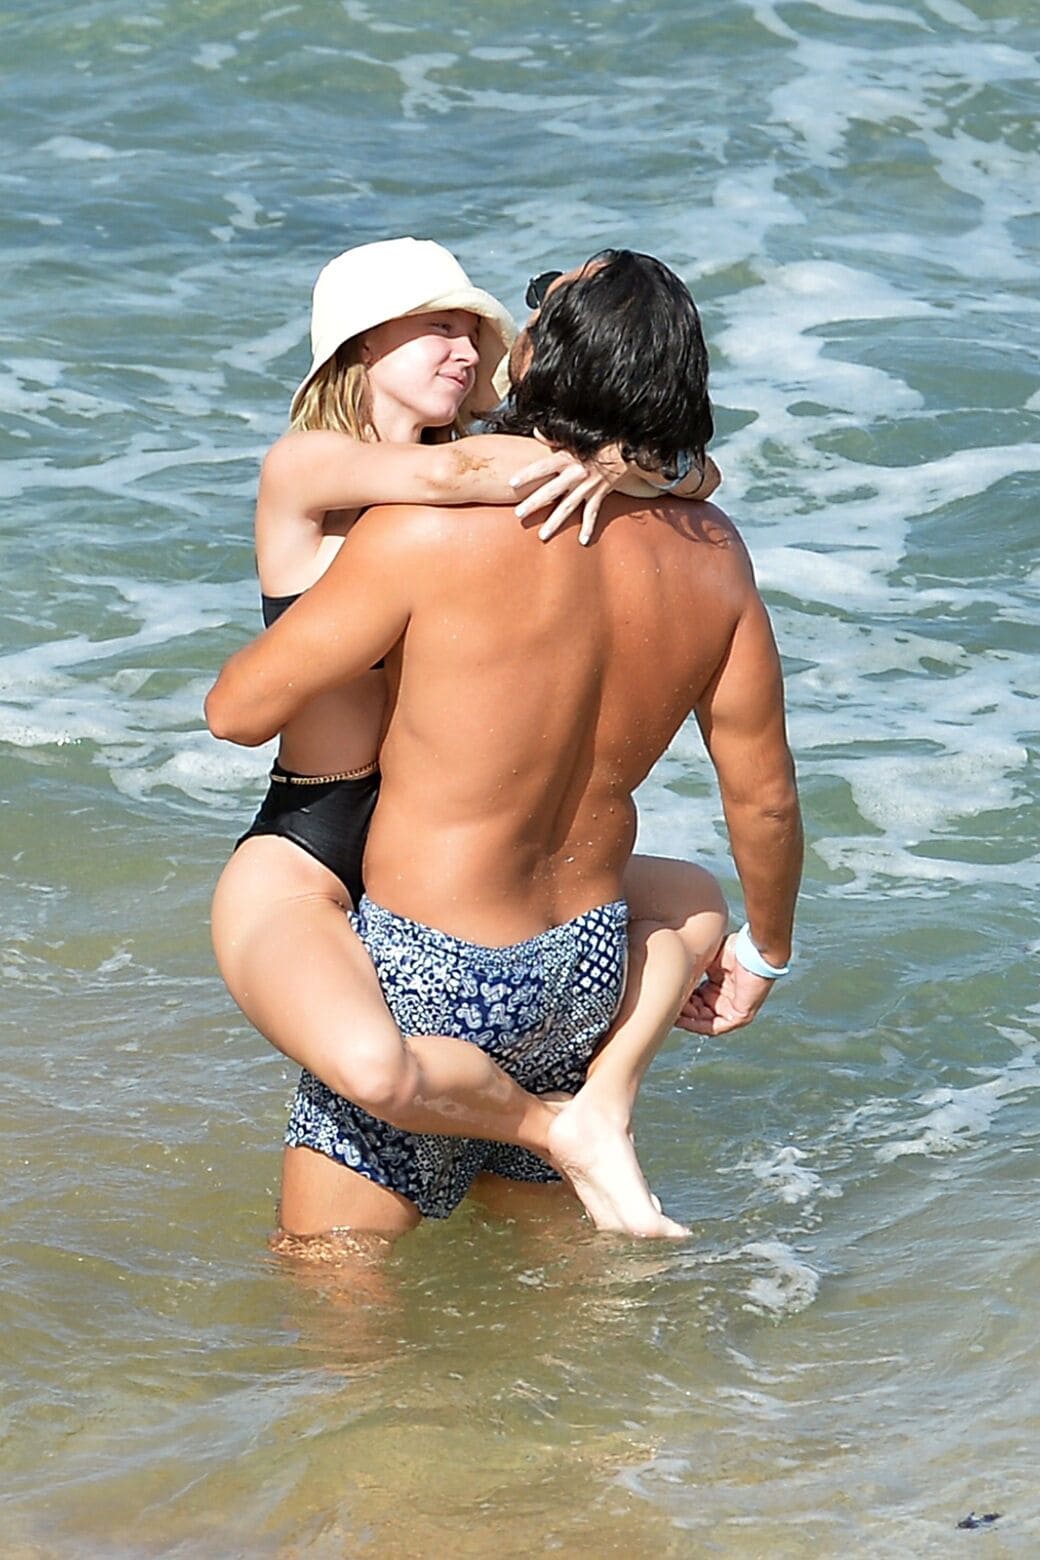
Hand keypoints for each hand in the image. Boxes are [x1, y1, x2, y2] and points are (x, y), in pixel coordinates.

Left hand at [511, 443, 628, 544]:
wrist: (626, 450)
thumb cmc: (596, 443)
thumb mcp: (574, 438)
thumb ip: (552, 437)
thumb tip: (535, 431)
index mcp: (567, 457)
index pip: (543, 466)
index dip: (527, 474)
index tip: (511, 483)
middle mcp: (576, 473)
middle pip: (551, 491)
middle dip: (534, 503)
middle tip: (518, 515)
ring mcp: (587, 487)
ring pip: (568, 507)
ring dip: (554, 522)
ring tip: (542, 536)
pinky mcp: (599, 495)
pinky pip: (592, 513)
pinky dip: (588, 527)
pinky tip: (582, 541)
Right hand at [674, 932, 774, 1035]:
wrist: (754, 951)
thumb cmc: (736, 949)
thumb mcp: (708, 959)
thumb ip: (693, 966)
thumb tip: (674, 968)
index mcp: (719, 986)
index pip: (696, 998)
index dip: (681, 998)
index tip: (666, 994)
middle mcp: (726, 999)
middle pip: (698, 1011)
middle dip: (682, 1010)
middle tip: (667, 1005)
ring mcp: (734, 1009)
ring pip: (704, 1021)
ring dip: (687, 1018)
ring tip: (673, 1012)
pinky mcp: (740, 1017)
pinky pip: (715, 1027)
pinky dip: (698, 1025)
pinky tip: (684, 1019)